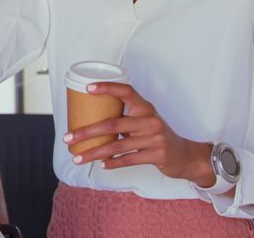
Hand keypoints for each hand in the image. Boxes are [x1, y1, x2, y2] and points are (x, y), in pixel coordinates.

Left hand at [63, 82, 214, 186]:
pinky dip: (113, 163)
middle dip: (87, 132)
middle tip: (68, 138)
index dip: (107, 88)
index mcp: (146, 108)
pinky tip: (102, 165)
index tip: (88, 88)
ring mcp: (155, 138)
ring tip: (77, 158)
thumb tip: (90, 119)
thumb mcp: (145, 121)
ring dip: (94, 153)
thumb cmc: (156, 135)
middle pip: (113, 124)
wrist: (184, 155)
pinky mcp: (157, 155)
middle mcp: (150, 120)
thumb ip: (124, 118)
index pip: (127, 91)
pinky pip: (129, 160)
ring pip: (117, 146)